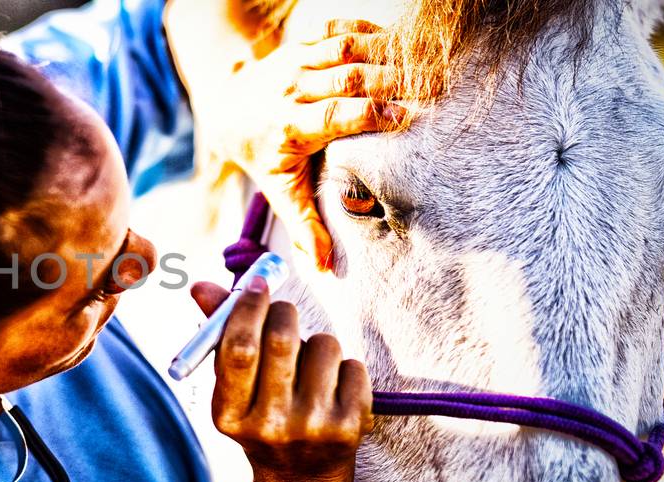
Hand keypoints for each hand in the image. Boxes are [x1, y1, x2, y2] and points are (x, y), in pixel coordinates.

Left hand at [190, 20, 407, 270]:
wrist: (226, 108)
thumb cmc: (262, 154)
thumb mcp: (278, 191)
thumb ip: (303, 224)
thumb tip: (324, 267)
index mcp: (290, 125)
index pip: (334, 116)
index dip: (370, 114)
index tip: (407, 118)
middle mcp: (292, 89)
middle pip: (349, 78)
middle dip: (393, 80)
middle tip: (438, 86)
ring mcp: (296, 62)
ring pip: (347, 50)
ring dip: (388, 52)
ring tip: (429, 61)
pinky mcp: (303, 45)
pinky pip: (340, 33)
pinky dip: (371, 34)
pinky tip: (401, 43)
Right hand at [191, 279, 373, 481]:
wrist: (300, 480)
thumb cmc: (261, 418)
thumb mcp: (233, 388)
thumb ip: (219, 335)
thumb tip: (203, 286)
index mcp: (229, 415)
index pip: (239, 347)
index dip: (249, 307)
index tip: (258, 283)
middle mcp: (270, 425)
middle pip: (282, 339)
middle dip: (284, 311)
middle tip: (283, 310)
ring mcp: (313, 428)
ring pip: (323, 345)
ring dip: (317, 342)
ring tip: (308, 365)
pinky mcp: (351, 428)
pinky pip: (353, 366)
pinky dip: (343, 366)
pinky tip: (331, 389)